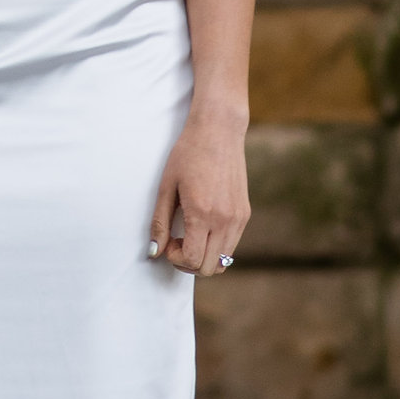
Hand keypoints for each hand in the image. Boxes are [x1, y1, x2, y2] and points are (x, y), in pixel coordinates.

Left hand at [150, 111, 248, 277]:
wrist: (218, 130)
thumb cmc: (188, 154)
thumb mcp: (166, 187)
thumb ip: (160, 222)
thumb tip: (155, 252)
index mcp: (202, 214)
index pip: (192, 259)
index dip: (175, 258)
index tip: (167, 242)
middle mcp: (225, 220)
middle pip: (208, 267)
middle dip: (188, 262)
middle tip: (176, 242)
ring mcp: (238, 218)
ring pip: (222, 261)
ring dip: (203, 256)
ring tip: (189, 234)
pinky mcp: (245, 213)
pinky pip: (231, 245)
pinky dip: (215, 246)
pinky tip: (202, 227)